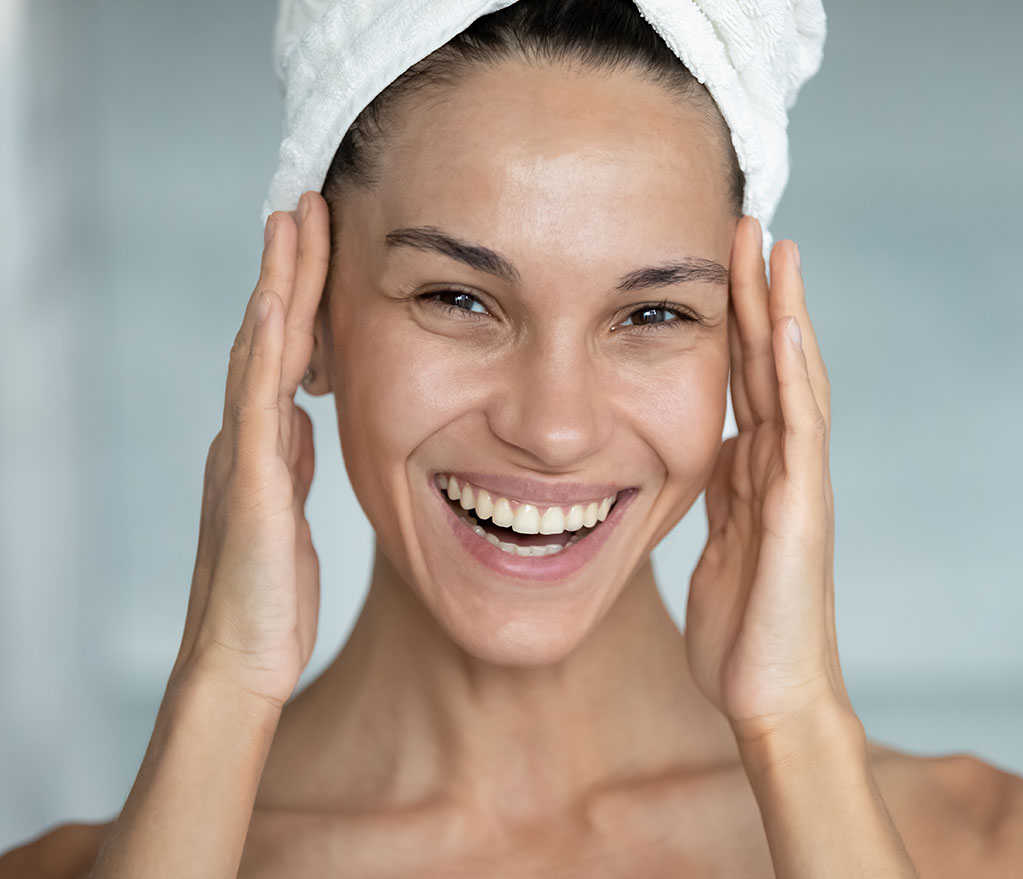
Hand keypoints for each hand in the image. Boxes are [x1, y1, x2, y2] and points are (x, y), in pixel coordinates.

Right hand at [171, 191, 329, 707]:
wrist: (241, 662)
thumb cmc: (267, 597)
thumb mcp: (288, 514)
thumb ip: (289, 461)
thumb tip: (302, 414)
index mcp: (264, 446)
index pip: (285, 354)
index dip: (299, 295)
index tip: (316, 240)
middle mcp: (246, 439)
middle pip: (268, 336)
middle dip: (287, 268)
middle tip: (303, 202)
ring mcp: (242, 458)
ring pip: (260, 354)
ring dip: (276, 286)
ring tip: (290, 222)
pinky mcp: (248, 487)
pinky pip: (257, 405)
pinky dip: (265, 351)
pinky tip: (276, 304)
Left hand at [685, 216, 848, 738]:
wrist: (770, 697)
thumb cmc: (745, 632)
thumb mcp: (719, 544)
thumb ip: (719, 495)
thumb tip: (710, 453)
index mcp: (756, 472)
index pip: (745, 378)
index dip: (735, 318)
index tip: (721, 260)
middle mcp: (783, 467)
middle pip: (771, 362)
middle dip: (758, 292)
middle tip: (747, 221)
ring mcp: (798, 485)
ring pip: (792, 382)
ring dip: (782, 312)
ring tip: (776, 246)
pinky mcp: (801, 512)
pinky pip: (798, 432)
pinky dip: (792, 377)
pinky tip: (783, 326)